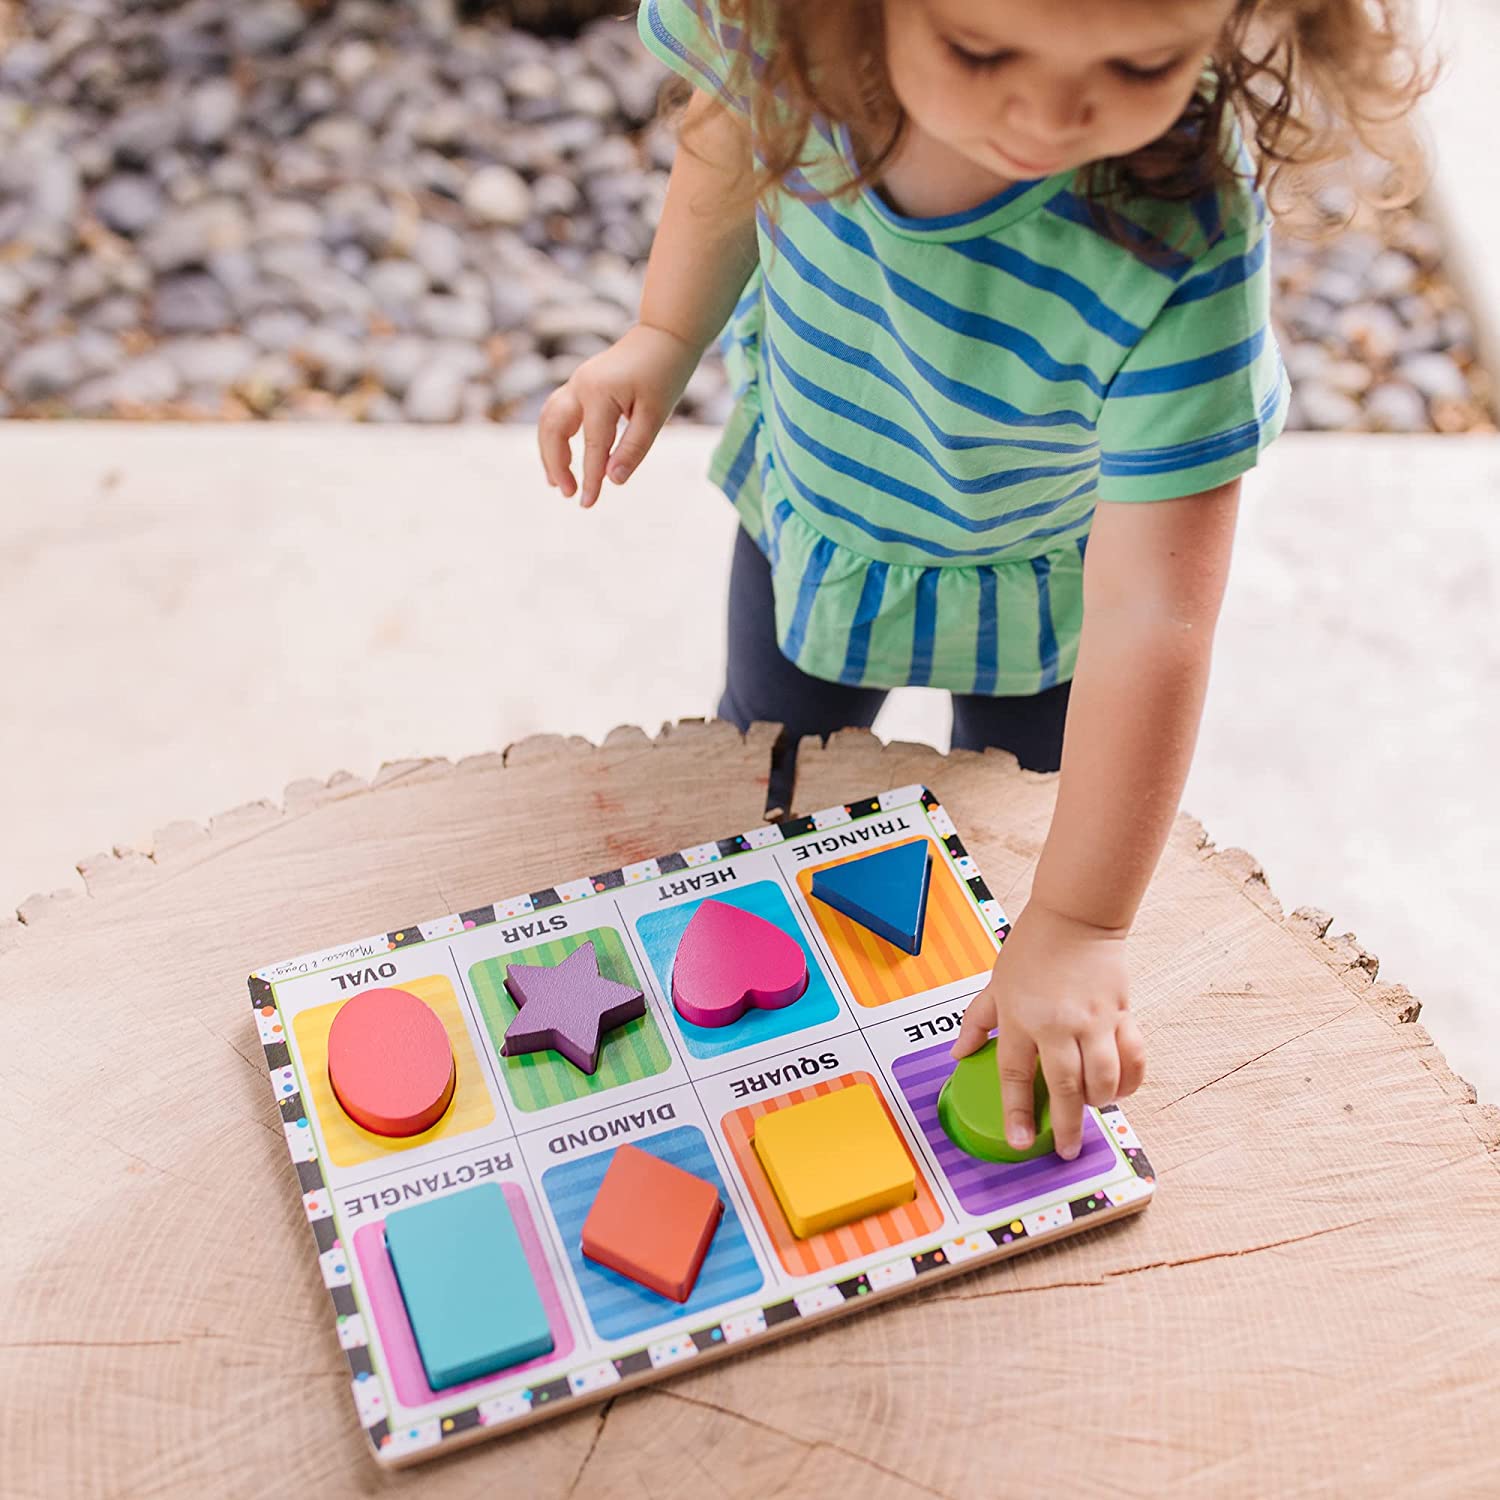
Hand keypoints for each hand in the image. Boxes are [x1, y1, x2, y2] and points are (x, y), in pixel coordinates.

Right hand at [536, 322, 700, 507]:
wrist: (664, 336)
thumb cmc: (664, 374)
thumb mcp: (655, 415)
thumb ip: (633, 448)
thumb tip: (613, 480)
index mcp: (600, 393)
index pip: (593, 445)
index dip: (590, 477)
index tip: (587, 504)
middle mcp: (580, 386)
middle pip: (553, 430)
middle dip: (557, 464)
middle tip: (569, 493)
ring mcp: (576, 383)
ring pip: (548, 420)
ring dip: (549, 451)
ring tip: (558, 481)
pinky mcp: (579, 385)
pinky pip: (557, 413)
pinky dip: (556, 437)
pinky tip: (564, 458)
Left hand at [950, 901, 1145, 1159]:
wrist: (1075, 916)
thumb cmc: (1032, 947)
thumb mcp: (995, 984)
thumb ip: (978, 1022)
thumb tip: (959, 1054)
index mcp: (1021, 1017)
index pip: (1016, 1075)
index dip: (1017, 1112)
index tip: (1021, 1141)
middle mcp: (1059, 1023)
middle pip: (1064, 1087)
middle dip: (1067, 1125)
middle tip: (1068, 1150)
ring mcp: (1094, 1019)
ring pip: (1103, 1079)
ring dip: (1098, 1102)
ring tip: (1091, 1110)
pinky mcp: (1121, 1013)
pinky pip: (1132, 1057)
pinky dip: (1130, 1079)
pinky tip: (1120, 1088)